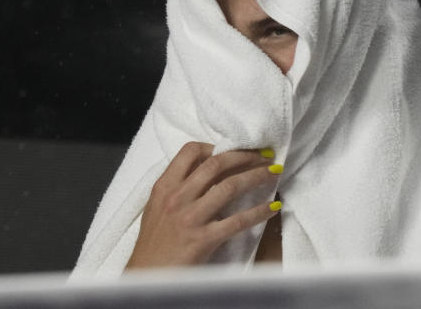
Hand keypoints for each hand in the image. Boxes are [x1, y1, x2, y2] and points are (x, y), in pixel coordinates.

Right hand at [125, 141, 281, 268]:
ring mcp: (191, 217)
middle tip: (263, 155)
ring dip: (256, 176)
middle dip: (244, 156)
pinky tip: (273, 207)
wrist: (147, 274)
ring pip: (230, 186)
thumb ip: (176, 188)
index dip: (215, 146)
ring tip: (274, 172)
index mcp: (164, 186)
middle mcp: (177, 197)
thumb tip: (205, 172)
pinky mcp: (204, 239)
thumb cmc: (152, 243)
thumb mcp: (156, 206)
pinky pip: (238, 221)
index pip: (190, 151)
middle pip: (216, 164)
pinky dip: (259, 211)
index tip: (232, 149)